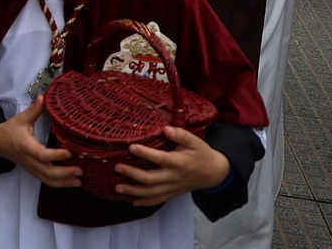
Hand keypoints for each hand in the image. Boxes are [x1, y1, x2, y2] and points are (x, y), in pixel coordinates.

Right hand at [0, 95, 82, 187]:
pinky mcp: (34, 172)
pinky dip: (60, 184)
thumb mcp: (21, 119)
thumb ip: (34, 110)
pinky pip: (47, 181)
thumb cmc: (9, 131)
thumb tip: (43, 97)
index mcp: (26, 146)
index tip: (69, 153)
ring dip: (64, 182)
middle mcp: (30, 160)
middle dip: (64, 173)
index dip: (56, 156)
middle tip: (80, 169)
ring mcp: (32, 168)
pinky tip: (71, 182)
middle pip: (47, 172)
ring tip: (79, 180)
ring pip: (48, 180)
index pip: (42, 155)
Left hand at [113, 125, 230, 206]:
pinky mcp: (173, 193)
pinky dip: (146, 202)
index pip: (160, 159)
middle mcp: (174, 177)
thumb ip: (181, 135)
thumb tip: (166, 129)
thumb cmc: (201, 154)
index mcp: (179, 163)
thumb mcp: (195, 141)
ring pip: (152, 193)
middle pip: (151, 179)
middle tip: (117, 168)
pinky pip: (158, 200)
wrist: (214, 173)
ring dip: (134, 191)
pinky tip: (133, 202)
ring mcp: (173, 187)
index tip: (131, 147)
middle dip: (133, 174)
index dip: (146, 153)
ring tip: (118, 188)